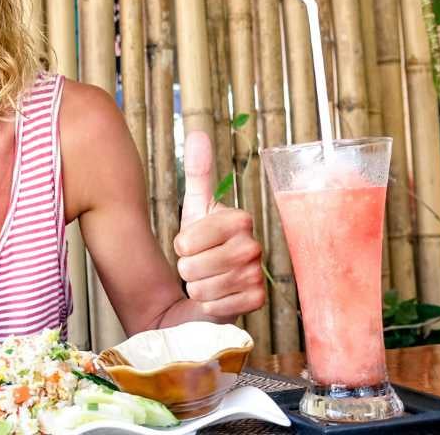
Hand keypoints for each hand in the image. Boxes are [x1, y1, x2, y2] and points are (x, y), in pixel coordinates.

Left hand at [174, 131, 265, 319]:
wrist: (210, 286)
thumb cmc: (200, 246)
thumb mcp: (195, 208)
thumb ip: (199, 173)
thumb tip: (198, 133)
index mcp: (239, 219)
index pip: (187, 240)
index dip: (181, 246)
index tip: (190, 244)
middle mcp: (253, 245)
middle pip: (192, 266)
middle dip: (186, 269)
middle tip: (198, 264)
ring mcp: (257, 273)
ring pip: (203, 288)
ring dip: (196, 288)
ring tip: (207, 280)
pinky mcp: (257, 300)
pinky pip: (217, 306)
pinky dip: (210, 305)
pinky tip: (218, 296)